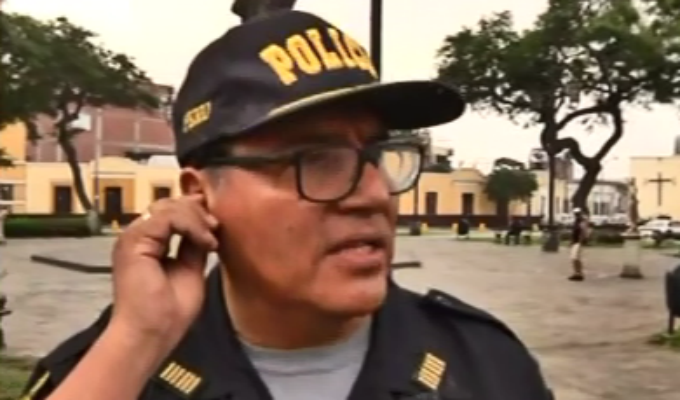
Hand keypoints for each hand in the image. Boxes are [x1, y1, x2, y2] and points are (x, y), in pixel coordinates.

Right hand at [108, 194, 218, 350]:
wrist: (152, 333)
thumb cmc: (169, 312)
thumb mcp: (191, 269)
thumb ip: (194, 246)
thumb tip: (206, 226)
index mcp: (148, 242)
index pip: (170, 212)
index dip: (194, 211)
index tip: (216, 224)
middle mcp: (138, 236)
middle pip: (168, 204)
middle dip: (197, 212)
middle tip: (216, 227)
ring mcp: (133, 237)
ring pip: (169, 207)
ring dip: (197, 219)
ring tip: (211, 240)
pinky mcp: (134, 241)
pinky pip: (167, 218)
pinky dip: (191, 225)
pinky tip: (205, 242)